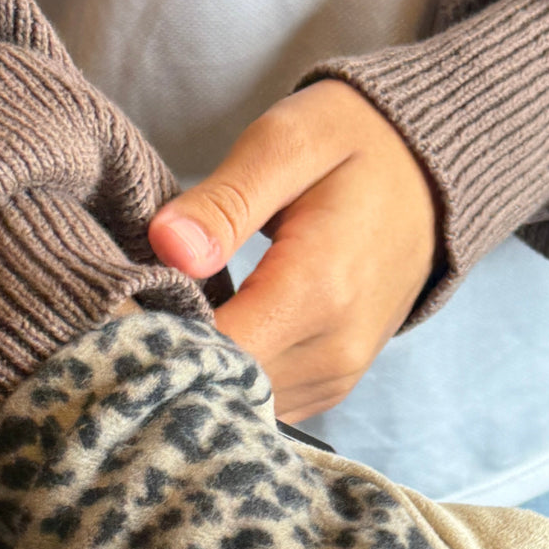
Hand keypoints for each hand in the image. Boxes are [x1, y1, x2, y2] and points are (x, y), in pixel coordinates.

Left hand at [145, 79, 444, 422]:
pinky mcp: (334, 385)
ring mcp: (337, 376)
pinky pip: (266, 405)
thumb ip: (224, 200)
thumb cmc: (356, 145)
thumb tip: (167, 248)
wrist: (436, 176)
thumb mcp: (288, 143)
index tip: (112, 306)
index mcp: (317, 290)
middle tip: (122, 315)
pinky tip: (205, 340)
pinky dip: (228, 383)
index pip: (211, 350)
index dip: (152, 336)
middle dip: (167, 359)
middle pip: (220, 387)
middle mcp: (333, 350)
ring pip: (239, 405)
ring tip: (162, 324)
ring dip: (196, 375)